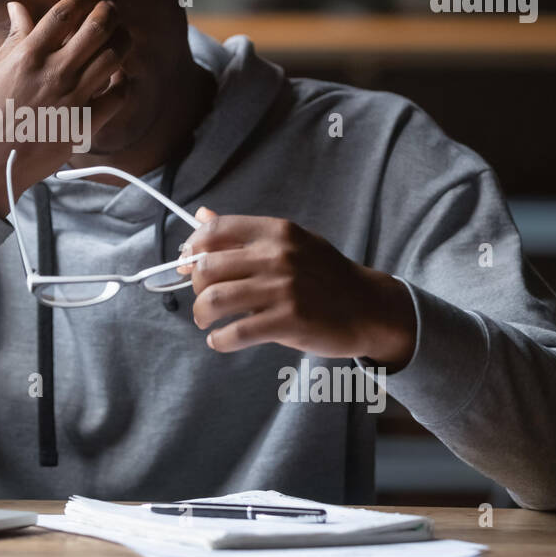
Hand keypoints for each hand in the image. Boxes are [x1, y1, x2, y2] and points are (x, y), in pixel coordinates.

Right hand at [0, 0, 130, 215]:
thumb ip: (14, 38)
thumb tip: (19, 7)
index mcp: (28, 57)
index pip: (63, 14)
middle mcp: (54, 74)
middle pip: (96, 28)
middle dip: (109, 12)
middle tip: (110, 10)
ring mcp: (72, 99)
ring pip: (114, 57)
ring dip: (122, 41)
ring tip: (120, 37)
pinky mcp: (84, 125)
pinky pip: (118, 96)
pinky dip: (124, 81)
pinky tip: (118, 76)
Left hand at [181, 208, 416, 368]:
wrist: (369, 307)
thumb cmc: (325, 274)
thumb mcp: (291, 242)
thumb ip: (245, 232)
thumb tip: (201, 215)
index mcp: (276, 232)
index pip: (215, 231)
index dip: (191, 248)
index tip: (186, 263)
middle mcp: (277, 256)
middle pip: (207, 268)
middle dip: (194, 286)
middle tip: (202, 299)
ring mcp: (283, 289)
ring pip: (214, 300)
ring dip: (201, 314)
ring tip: (206, 321)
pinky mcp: (288, 322)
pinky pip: (236, 332)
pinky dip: (219, 340)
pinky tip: (220, 341)